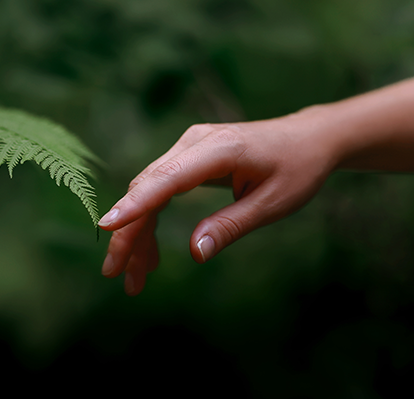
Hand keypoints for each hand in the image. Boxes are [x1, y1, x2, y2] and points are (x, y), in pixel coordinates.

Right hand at [98, 114, 338, 295]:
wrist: (307, 138)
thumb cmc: (297, 168)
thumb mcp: (273, 203)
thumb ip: (231, 226)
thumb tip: (195, 253)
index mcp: (220, 149)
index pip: (167, 177)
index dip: (135, 204)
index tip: (106, 227)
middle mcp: (195, 142)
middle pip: (148, 187)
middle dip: (128, 232)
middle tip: (117, 274)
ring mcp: (189, 146)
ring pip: (149, 190)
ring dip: (137, 231)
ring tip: (135, 275)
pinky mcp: (189, 156)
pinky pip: (160, 188)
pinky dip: (151, 219)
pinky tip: (150, 251)